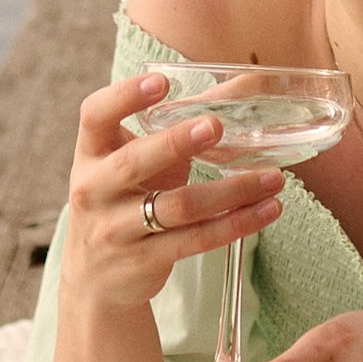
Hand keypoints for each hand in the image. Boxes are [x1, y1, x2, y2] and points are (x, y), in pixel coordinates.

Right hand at [58, 67, 286, 322]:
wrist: (94, 280)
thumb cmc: (122, 203)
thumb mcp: (130, 165)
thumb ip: (168, 135)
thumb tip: (238, 91)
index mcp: (90, 155)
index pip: (95, 116)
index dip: (125, 96)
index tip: (162, 81)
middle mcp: (94, 190)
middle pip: (133, 162)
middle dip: (175, 142)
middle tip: (216, 125)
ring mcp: (115, 230)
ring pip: (176, 207)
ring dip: (230, 191)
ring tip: (272, 178)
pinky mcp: (142, 261)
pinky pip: (194, 240)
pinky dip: (234, 224)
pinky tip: (266, 210)